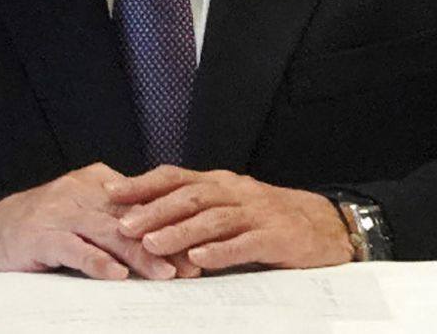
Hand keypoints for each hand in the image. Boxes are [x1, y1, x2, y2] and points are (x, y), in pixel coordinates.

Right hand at [0, 162, 184, 279]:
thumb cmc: (40, 225)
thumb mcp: (81, 209)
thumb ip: (115, 214)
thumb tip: (164, 233)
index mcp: (97, 181)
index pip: (143, 203)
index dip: (172, 224)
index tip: (197, 246)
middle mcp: (83, 192)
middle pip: (133, 218)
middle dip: (165, 243)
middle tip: (190, 266)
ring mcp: (61, 213)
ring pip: (110, 233)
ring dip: (140, 256)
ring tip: (166, 274)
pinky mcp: (41, 236)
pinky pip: (75, 249)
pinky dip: (98, 262)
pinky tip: (117, 276)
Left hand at [110, 167, 353, 272]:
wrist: (326, 227)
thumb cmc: (270, 220)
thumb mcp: (231, 208)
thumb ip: (195, 212)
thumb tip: (143, 220)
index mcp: (223, 184)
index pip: (177, 177)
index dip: (144, 183)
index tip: (110, 191)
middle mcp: (238, 192)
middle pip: (191, 196)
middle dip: (154, 209)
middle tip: (123, 224)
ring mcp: (258, 213)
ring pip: (214, 218)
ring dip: (181, 231)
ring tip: (153, 243)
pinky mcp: (277, 236)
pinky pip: (246, 242)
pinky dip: (222, 250)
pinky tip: (200, 259)